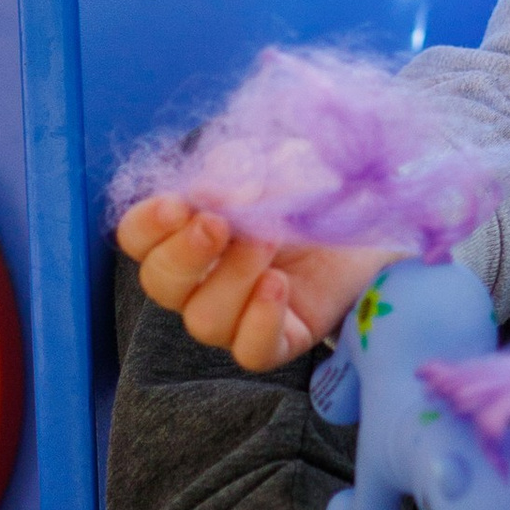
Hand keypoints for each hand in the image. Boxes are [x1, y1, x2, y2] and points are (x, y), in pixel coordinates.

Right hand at [116, 193, 397, 372]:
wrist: (371, 209)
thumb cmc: (309, 181)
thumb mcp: (271, 158)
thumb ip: (234, 169)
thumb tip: (210, 194)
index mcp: (186, 231)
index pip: (138, 238)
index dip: (148, 225)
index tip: (176, 205)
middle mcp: (203, 280)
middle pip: (161, 284)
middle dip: (184, 254)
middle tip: (219, 224)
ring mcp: (239, 315)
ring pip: (204, 320)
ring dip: (232, 277)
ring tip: (268, 240)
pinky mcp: (281, 338)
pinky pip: (251, 352)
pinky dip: (259, 321)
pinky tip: (278, 285)